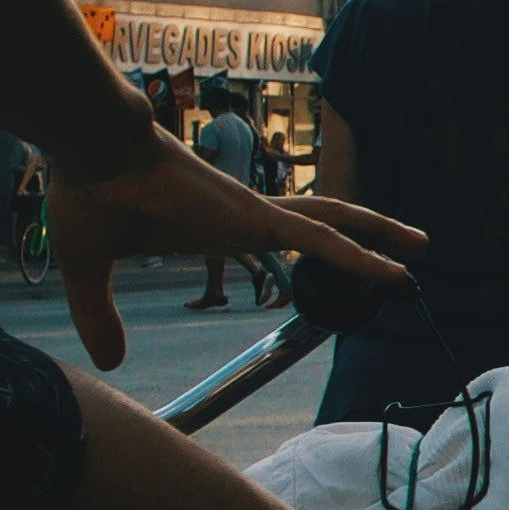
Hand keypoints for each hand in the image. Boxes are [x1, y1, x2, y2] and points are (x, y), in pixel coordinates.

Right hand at [41, 133, 413, 371]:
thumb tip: (107, 362)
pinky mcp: (254, 216)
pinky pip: (321, 238)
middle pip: (323, 226)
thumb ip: (100, 314)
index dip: (308, 248)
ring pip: (335, 227)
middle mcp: (246, 216)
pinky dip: (360, 254)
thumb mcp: (90, 268)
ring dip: (379, 238)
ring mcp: (255, 214)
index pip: (280, 235)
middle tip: (404, 253)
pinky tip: (393, 269)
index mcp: (219, 224)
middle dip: (365, 237)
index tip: (335, 267)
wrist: (87, 147)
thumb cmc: (89, 192)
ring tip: (420, 249)